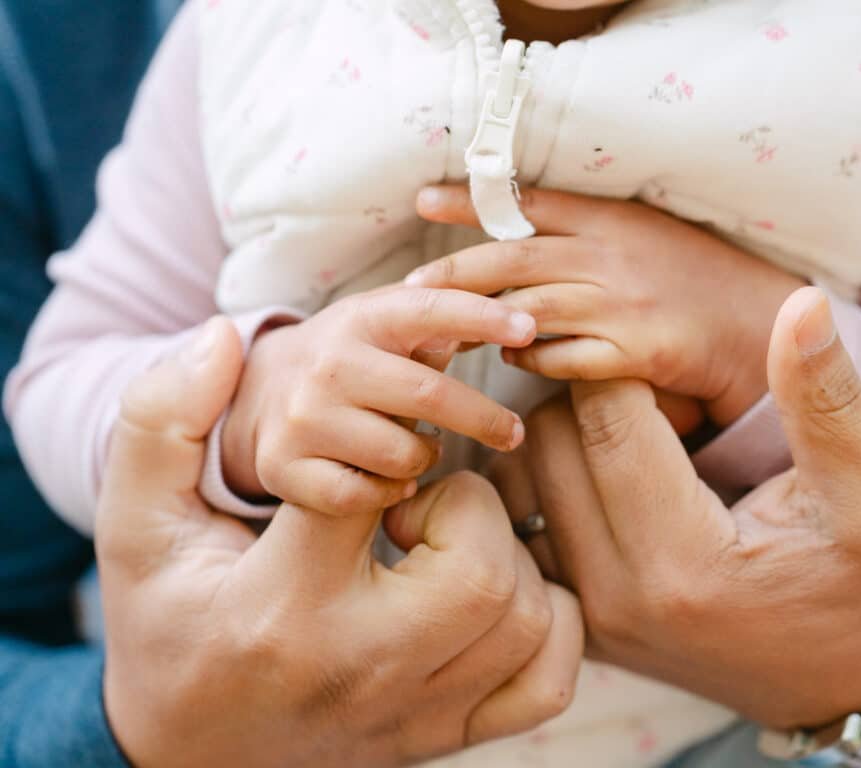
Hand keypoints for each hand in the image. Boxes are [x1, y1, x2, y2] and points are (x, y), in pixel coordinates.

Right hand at [98, 318, 582, 767]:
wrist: (188, 753)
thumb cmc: (168, 625)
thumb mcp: (139, 525)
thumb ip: (159, 422)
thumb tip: (219, 338)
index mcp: (280, 604)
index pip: (371, 492)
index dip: (387, 445)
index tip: (374, 457)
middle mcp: (359, 668)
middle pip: (480, 568)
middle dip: (468, 504)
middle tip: (419, 500)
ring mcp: (413, 713)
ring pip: (524, 616)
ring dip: (504, 554)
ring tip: (445, 547)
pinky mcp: (445, 737)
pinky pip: (546, 679)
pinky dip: (545, 623)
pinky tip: (494, 595)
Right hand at [221, 284, 537, 508]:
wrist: (259, 389)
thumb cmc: (350, 356)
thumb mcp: (386, 323)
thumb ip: (441, 322)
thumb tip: (516, 320)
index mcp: (361, 318)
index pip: (429, 310)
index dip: (482, 316)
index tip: (528, 328)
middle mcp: (328, 364)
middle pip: (428, 396)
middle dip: (483, 419)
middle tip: (512, 434)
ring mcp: (302, 417)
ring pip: (402, 455)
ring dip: (427, 457)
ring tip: (424, 449)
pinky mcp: (283, 466)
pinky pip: (363, 496)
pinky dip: (390, 492)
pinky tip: (392, 479)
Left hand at [411, 185, 804, 427]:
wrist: (758, 322)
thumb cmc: (694, 276)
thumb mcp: (641, 235)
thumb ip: (583, 234)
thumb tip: (516, 246)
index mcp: (611, 220)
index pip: (528, 205)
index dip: (472, 203)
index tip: (423, 201)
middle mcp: (611, 258)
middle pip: (514, 261)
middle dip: (456, 272)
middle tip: (411, 286)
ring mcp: (623, 305)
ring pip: (531, 312)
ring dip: (485, 324)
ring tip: (452, 332)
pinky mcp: (637, 352)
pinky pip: (566, 359)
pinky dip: (534, 360)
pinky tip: (516, 360)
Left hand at [496, 287, 860, 730]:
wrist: (852, 683)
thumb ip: (830, 400)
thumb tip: (801, 304)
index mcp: (682, 560)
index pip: (604, 414)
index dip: (629, 361)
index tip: (667, 356)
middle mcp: (614, 596)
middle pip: (549, 442)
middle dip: (591, 394)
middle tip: (654, 392)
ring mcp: (588, 617)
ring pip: (524, 481)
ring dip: (563, 436)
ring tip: (630, 429)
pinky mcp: (579, 623)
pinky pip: (526, 528)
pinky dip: (547, 486)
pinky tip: (603, 473)